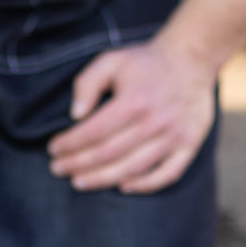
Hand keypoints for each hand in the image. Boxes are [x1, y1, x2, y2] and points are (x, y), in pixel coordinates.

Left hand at [47, 39, 215, 193]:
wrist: (192, 59)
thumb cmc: (145, 62)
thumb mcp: (112, 60)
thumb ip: (88, 83)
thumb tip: (75, 114)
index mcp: (134, 101)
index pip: (93, 132)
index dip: (70, 144)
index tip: (54, 149)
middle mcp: (154, 122)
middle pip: (109, 154)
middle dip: (78, 165)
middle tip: (58, 169)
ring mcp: (174, 136)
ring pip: (133, 168)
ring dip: (102, 179)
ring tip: (79, 182)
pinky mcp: (189, 145)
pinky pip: (168, 174)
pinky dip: (145, 185)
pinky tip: (124, 187)